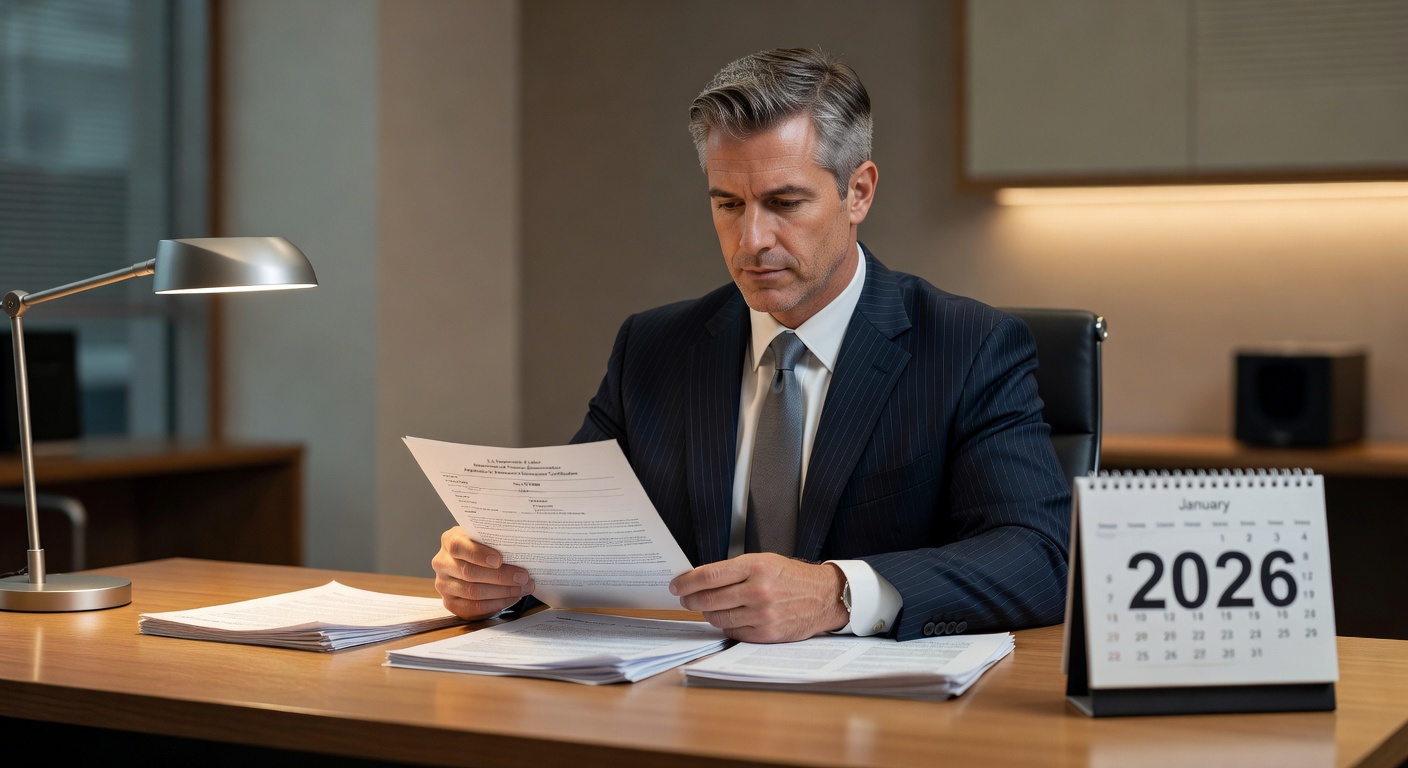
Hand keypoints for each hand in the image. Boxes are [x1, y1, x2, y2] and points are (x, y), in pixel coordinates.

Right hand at [431, 527, 534, 620]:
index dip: (478, 554)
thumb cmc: (484, 548)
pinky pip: (473, 608)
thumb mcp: (486, 538)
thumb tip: (521, 550)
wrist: (474, 563)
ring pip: (473, 592)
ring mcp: (443, 584)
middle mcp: (442, 563)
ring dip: (502, 592)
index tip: (499, 560)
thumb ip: (495, 541)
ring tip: (522, 588)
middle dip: (500, 576)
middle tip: (523, 577)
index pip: (458, 547)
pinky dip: (496, 604)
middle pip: (469, 573)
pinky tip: (511, 597)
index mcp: (449, 540)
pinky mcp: (450, 603)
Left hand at [668, 554, 847, 642]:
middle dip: (691, 600)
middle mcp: (758, 590)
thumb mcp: (764, 561)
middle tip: (685, 599)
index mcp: (755, 567)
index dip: (686, 582)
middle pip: (708, 598)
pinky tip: (728, 618)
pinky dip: (726, 626)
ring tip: (707, 608)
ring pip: (718, 618)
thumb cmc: (791, 577)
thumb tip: (700, 580)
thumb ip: (734, 570)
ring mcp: (763, 614)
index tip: (676, 586)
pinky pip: (733, 632)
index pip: (709, 575)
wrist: (824, 597)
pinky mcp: (767, 634)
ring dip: (707, 613)